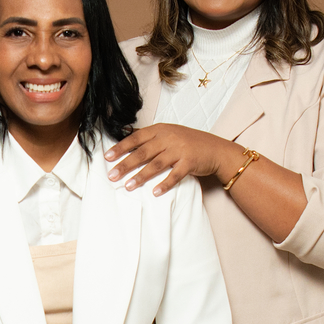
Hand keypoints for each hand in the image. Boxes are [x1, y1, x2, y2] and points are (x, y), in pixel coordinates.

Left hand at [105, 125, 223, 193]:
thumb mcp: (169, 133)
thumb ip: (150, 136)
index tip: (107, 157)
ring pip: (156, 164)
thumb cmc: (189, 142)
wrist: (215, 149)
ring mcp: (180, 150)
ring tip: (129, 186)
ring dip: (141, 176)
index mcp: (161, 130)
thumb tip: (126, 134)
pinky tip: (155, 192)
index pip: (136, 138)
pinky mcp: (190, 162)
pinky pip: (175, 175)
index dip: (121, 147)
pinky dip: (164, 184)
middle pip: (143, 152)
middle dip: (126, 164)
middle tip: (112, 175)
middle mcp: (169, 138)